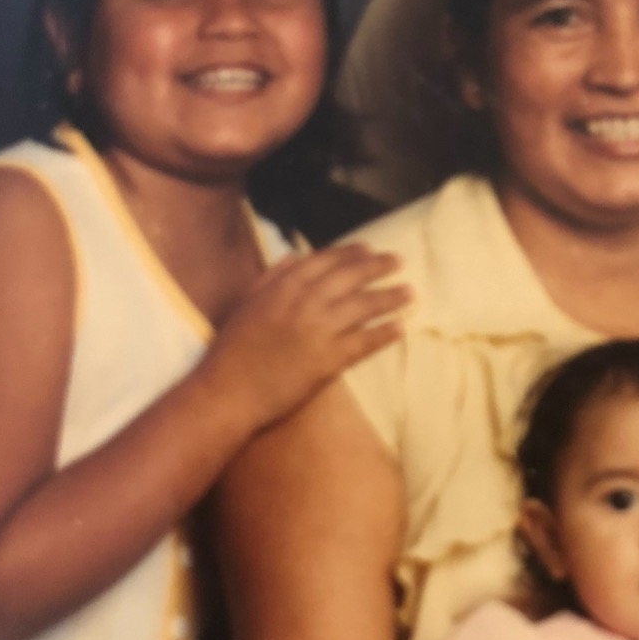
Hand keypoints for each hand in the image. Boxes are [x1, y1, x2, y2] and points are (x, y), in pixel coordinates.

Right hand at [201, 244, 408, 429]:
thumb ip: (271, 277)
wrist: (228, 391)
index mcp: (283, 286)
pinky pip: (364, 342)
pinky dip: (384, 334)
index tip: (369, 248)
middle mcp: (304, 302)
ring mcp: (319, 330)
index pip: (324, 261)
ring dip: (390, 297)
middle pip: (350, 277)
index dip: (350, 253)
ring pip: (363, 306)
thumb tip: (295, 255)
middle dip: (377, 266)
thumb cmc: (231, 350)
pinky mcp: (329, 360)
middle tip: (399, 261)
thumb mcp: (246, 303)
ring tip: (410, 292)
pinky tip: (401, 328)